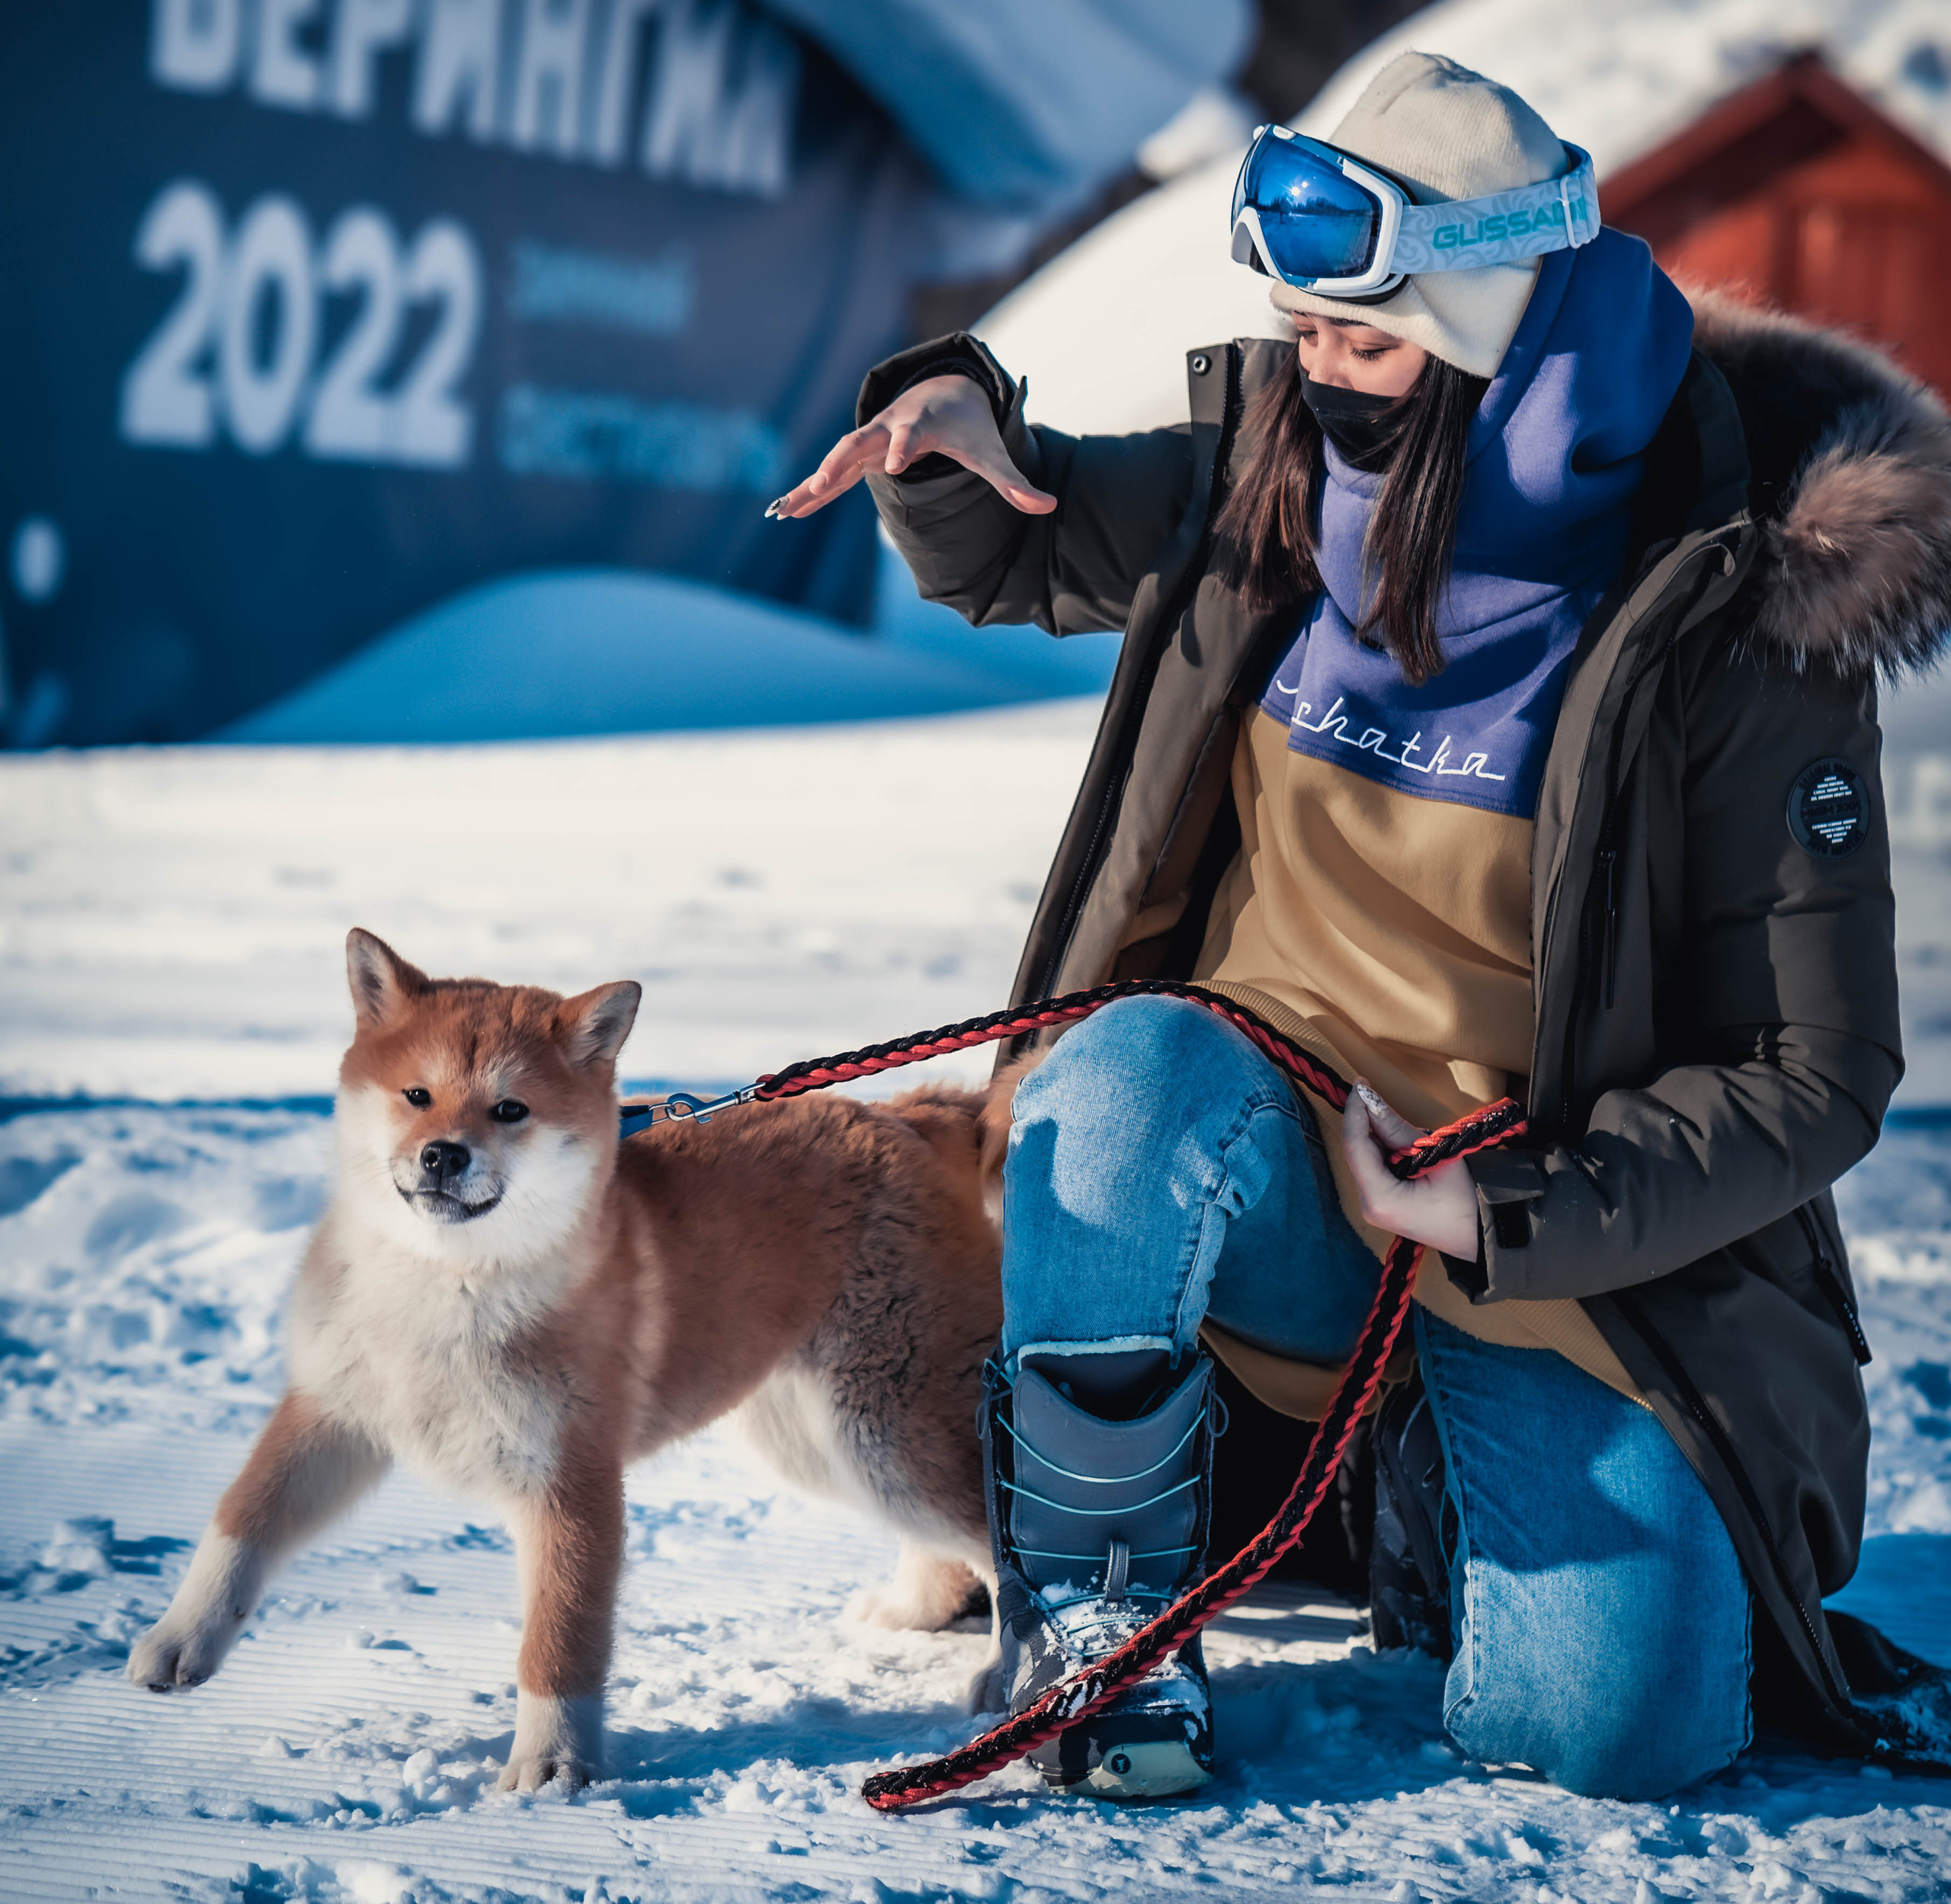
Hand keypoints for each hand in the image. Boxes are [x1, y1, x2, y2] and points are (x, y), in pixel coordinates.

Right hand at [766, 373, 1056, 519]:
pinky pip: (831, 476)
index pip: (911, 436)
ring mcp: (868, 443)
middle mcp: (888, 430)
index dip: (904, 447)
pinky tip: (786, 511)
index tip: (897, 462)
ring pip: (836, 460)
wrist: (941, 397)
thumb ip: (1014, 480)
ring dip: (813, 482)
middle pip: (859, 442)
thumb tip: (1050, 505)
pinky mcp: (858, 459)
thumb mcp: (989, 452)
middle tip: (824, 481)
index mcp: (920, 425)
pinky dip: (810, 491)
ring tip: (784, 508)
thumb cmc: (966, 428)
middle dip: (841, 461)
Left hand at [1340, 1081, 1480, 1259]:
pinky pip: (1376, 1165)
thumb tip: (1371, 1101)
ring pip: (1367, 1155)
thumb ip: (1399, 1130)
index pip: (1355, 1145)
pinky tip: (1407, 1143)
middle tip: (1377, 1092)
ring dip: (1380, 1133)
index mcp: (1379, 1198)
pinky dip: (1387, 1147)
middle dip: (1368, 1120)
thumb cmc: (1469, 1201)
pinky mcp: (1383, 1202)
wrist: (1484, 1235)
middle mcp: (1369, 1204)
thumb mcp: (1436, 1157)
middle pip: (1358, 1149)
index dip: (1355, 1111)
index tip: (1360, 1084)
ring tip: (1410, 1133)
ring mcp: (1374, 1205)